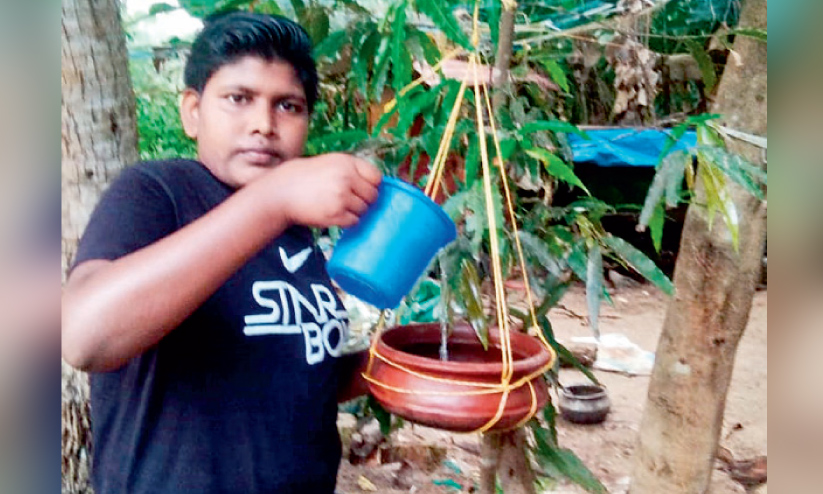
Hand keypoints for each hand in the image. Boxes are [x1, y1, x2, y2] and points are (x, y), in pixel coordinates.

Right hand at [257, 153, 382, 227]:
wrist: (283, 191)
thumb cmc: (307, 177)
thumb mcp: (331, 162)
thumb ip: (352, 170)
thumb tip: (376, 185)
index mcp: (347, 163)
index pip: (376, 177)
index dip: (371, 185)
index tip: (363, 189)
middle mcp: (346, 178)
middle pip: (372, 196)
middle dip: (364, 200)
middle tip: (350, 200)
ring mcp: (341, 197)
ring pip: (364, 210)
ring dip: (355, 211)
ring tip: (338, 206)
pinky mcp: (335, 214)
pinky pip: (354, 221)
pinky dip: (347, 220)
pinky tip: (335, 214)